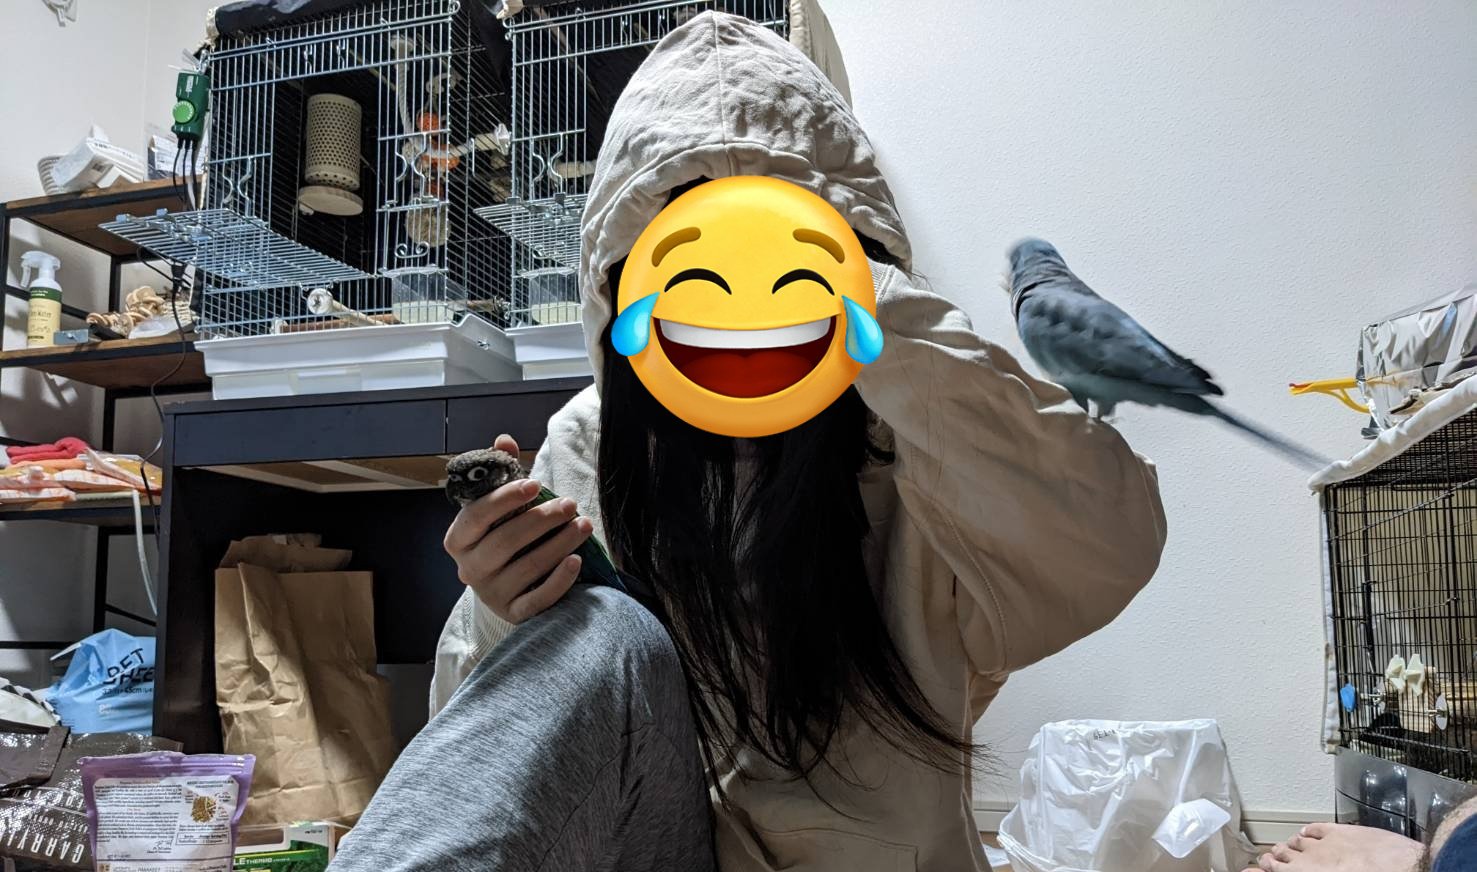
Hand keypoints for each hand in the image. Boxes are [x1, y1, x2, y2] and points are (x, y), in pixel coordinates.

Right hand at [443, 433, 593, 622]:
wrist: (509, 587)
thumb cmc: (504, 536)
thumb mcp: (499, 507)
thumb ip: (500, 474)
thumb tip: (504, 439)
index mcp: (459, 539)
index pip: (477, 516)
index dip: (505, 499)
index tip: (535, 484)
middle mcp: (469, 569)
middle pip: (505, 541)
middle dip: (542, 519)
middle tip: (570, 503)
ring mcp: (491, 594)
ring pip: (527, 567)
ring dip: (559, 544)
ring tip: (584, 524)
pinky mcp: (514, 613)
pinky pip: (537, 599)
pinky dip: (559, 581)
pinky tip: (576, 560)